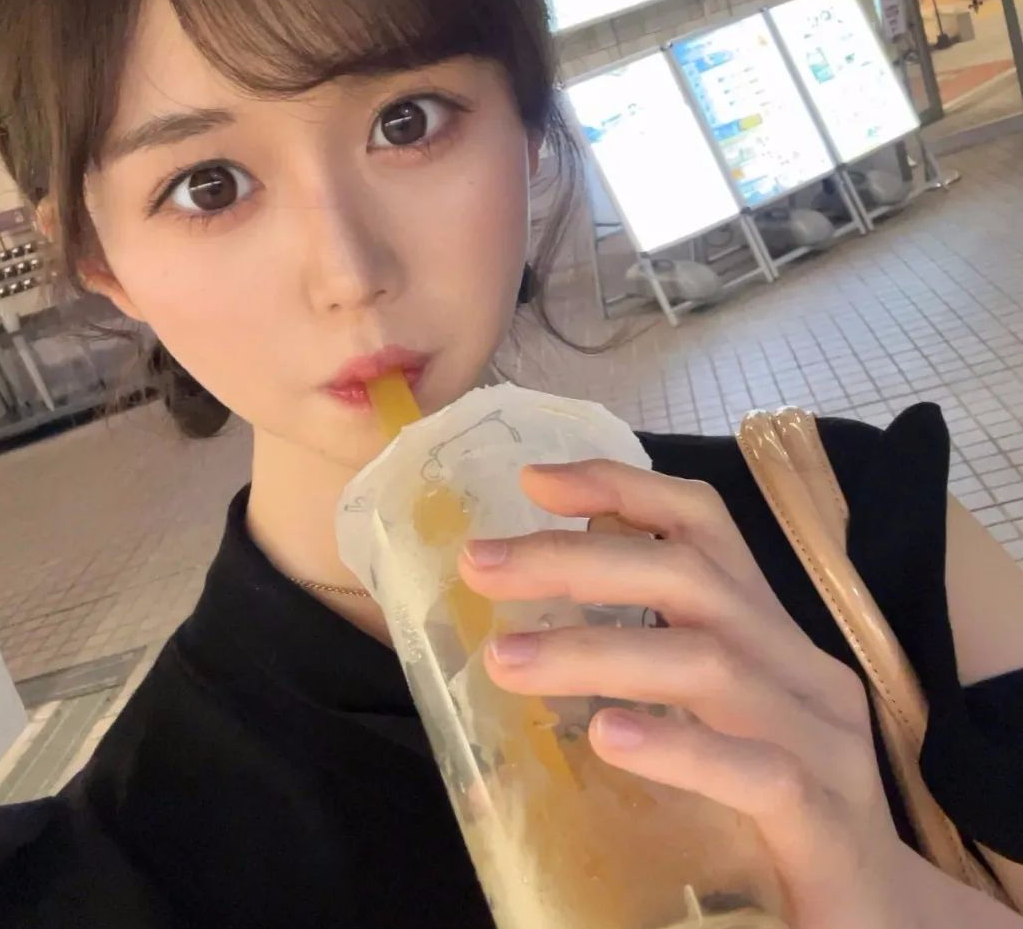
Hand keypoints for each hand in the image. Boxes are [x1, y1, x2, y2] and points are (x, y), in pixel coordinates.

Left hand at [457, 459, 919, 928]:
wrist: (885, 922)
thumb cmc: (776, 809)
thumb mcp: (716, 718)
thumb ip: (651, 664)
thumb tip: (526, 629)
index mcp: (769, 633)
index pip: (704, 526)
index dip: (622, 488)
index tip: (533, 480)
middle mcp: (800, 668)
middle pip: (691, 580)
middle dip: (576, 563)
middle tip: (480, 565)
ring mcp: (822, 742)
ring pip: (708, 664)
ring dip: (596, 653)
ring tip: (505, 659)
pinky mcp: (826, 824)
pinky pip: (754, 770)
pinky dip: (676, 747)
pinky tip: (606, 738)